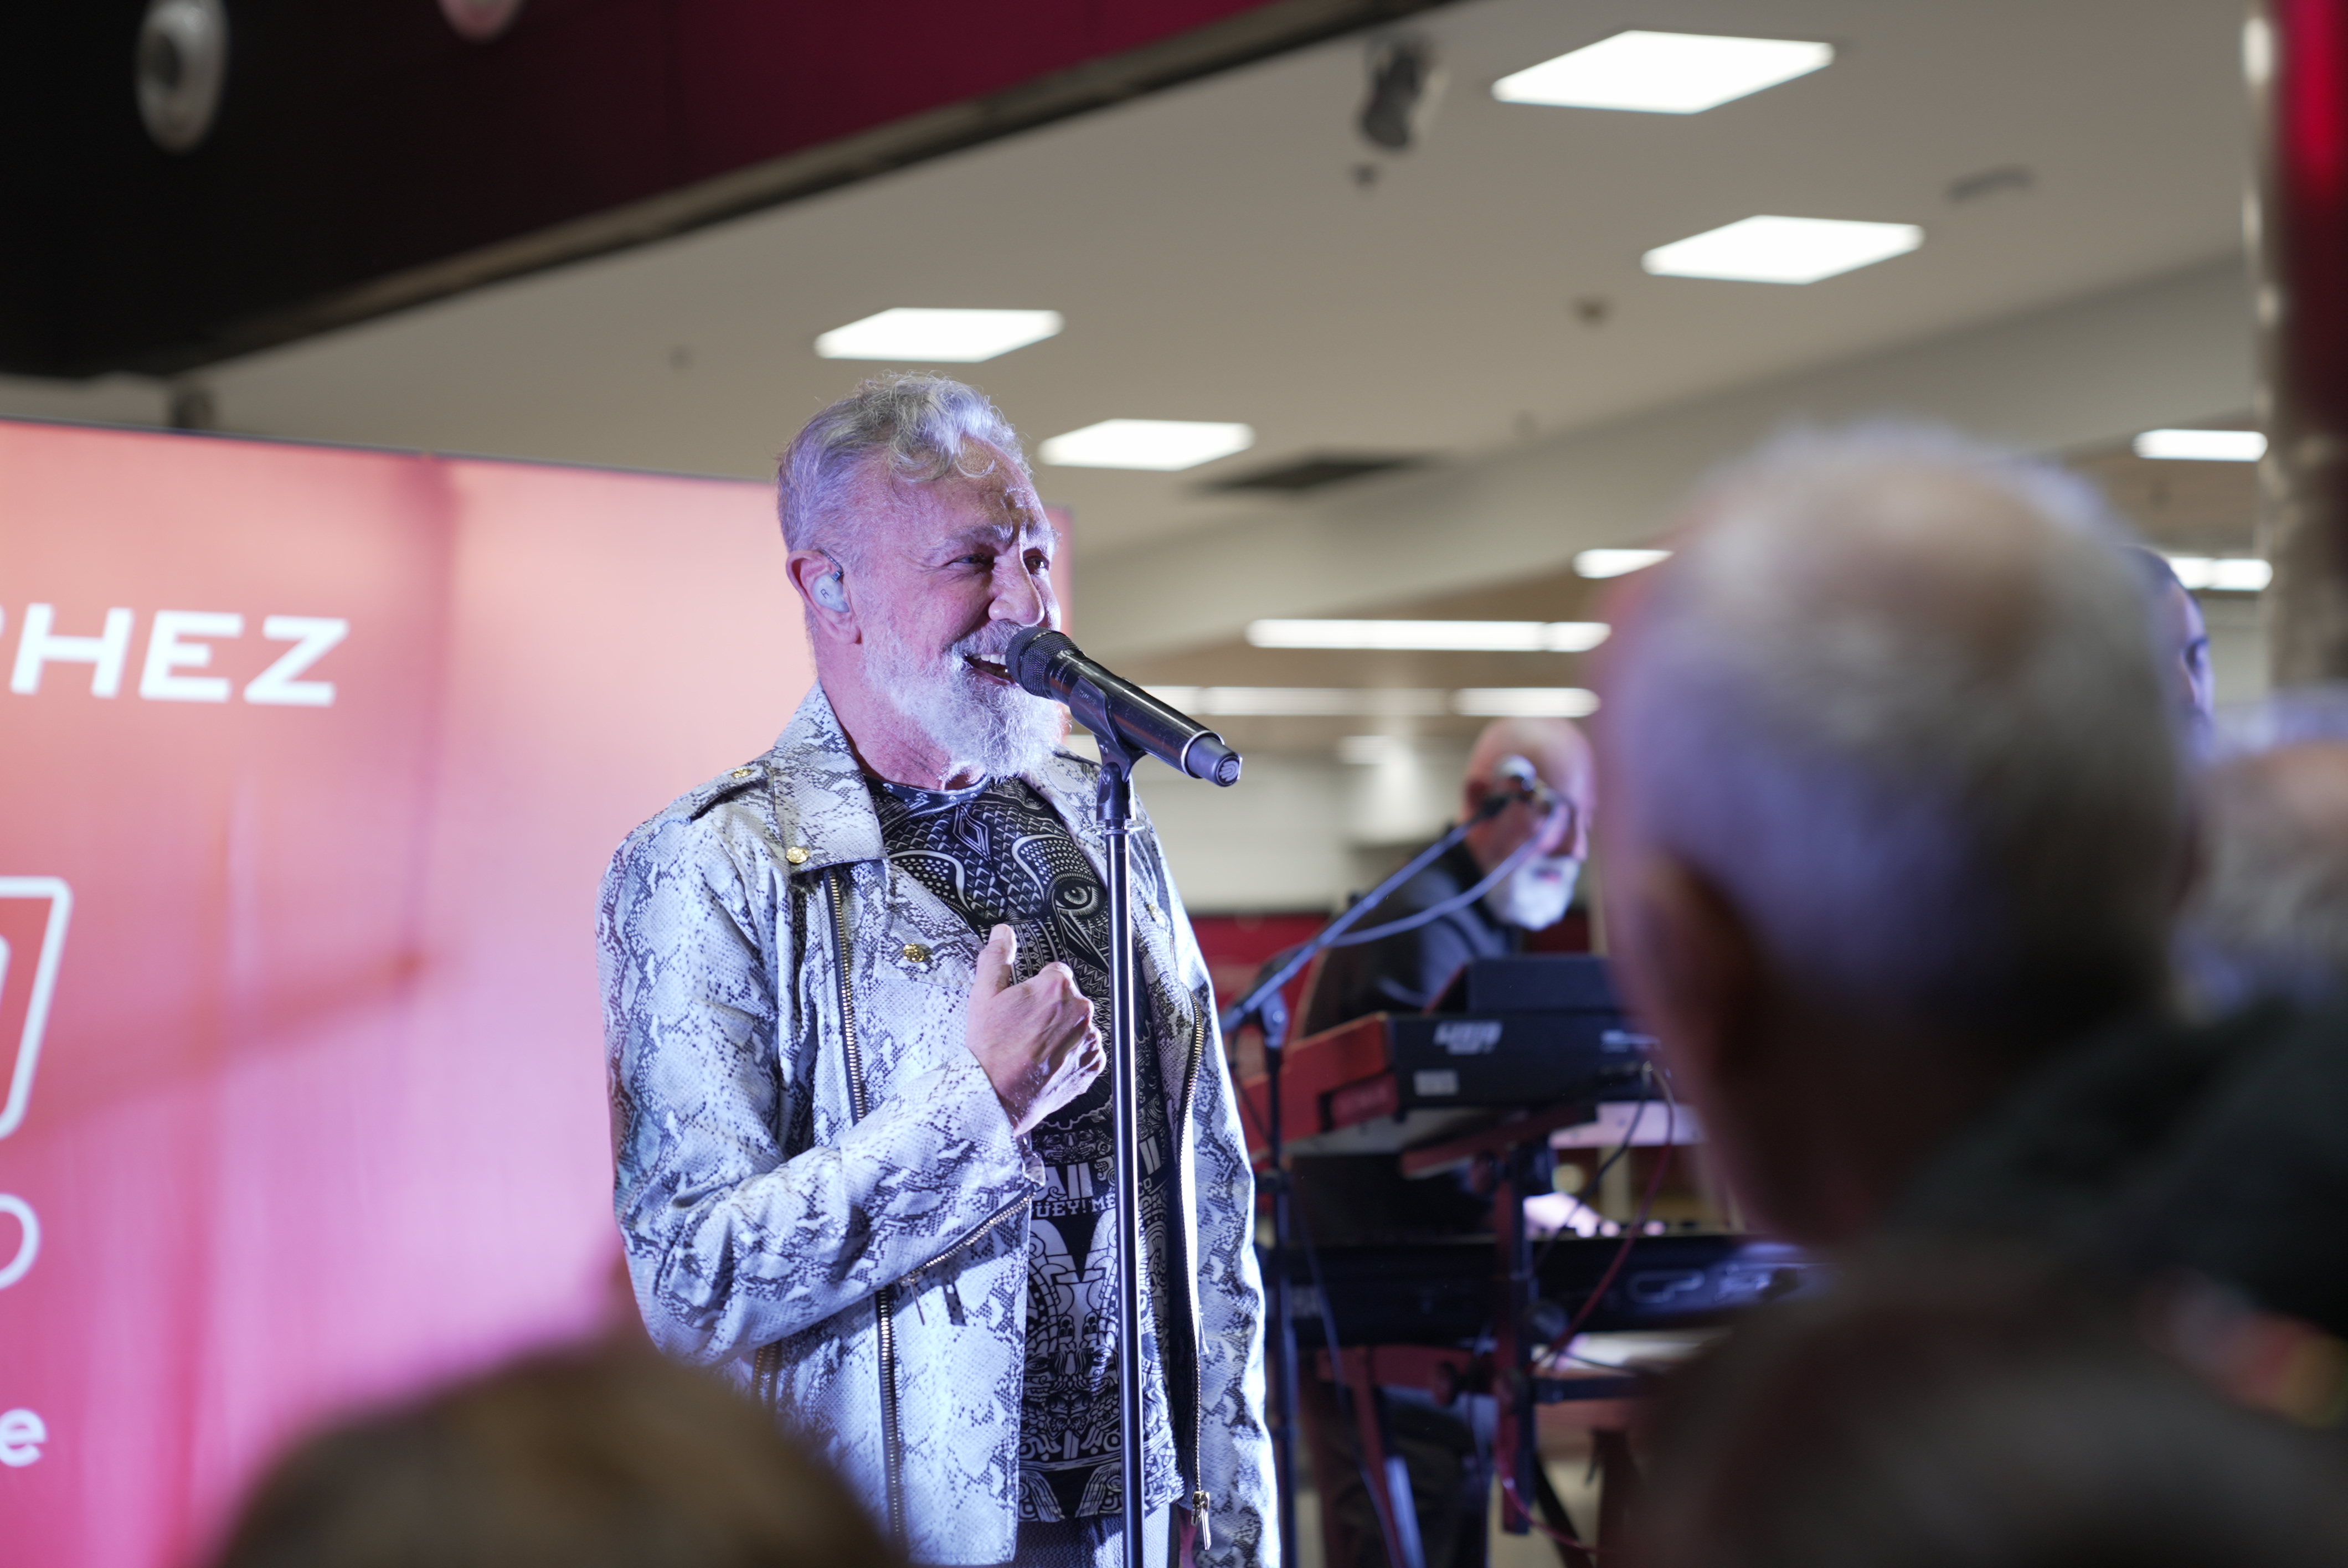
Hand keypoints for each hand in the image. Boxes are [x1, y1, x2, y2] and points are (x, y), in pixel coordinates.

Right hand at [965, 925, 1104, 1135]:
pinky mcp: (1094, 1064)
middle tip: (1026, 1027)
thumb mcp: (984, 995)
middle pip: (1070, 999)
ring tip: (1035, 1046)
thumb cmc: (990, 1050)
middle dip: (1051, 1009)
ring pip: (1078, 1024)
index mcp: (1056, 987)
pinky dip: (1072, 1053)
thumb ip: (997, 958)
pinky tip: (1048, 1060)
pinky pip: (1087, 1050)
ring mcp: (1089, 1038)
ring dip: (1063, 1031)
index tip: (1026, 1004)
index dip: (1038, 988)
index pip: (1056, 974)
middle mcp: (1080, 1010)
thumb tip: (1003, 934)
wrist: (996, 1095)